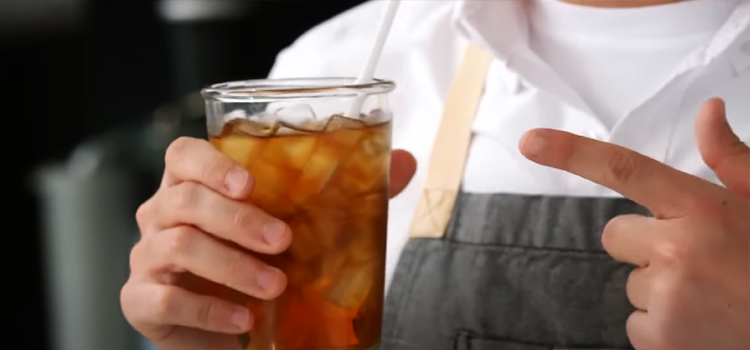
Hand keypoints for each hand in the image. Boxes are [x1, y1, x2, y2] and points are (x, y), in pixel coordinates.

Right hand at [120, 137, 415, 349]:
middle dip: (237, 220)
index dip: (211, 163)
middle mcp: (163, 214)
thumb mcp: (303, 226)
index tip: (251, 184)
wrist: (235, 323)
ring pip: (176, 245)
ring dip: (231, 265)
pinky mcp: (143, 301)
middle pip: (183, 199)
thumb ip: (346, 193)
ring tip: (274, 285)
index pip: (183, 154)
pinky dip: (208, 309)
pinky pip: (163, 298)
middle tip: (282, 241)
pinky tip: (243, 319)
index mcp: (195, 186)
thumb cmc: (261, 262)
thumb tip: (402, 161)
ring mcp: (148, 257)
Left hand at [520, 98, 749, 349]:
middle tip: (696, 259)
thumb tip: (708, 110)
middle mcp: (679, 249)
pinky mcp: (661, 339)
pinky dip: (662, 327)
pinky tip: (702, 324)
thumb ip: (732, 159)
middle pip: (616, 235)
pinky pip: (636, 325)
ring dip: (660, 289)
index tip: (530, 142)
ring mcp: (668, 298)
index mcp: (704, 208)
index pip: (626, 169)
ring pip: (631, 283)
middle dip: (646, 245)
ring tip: (711, 296)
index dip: (572, 153)